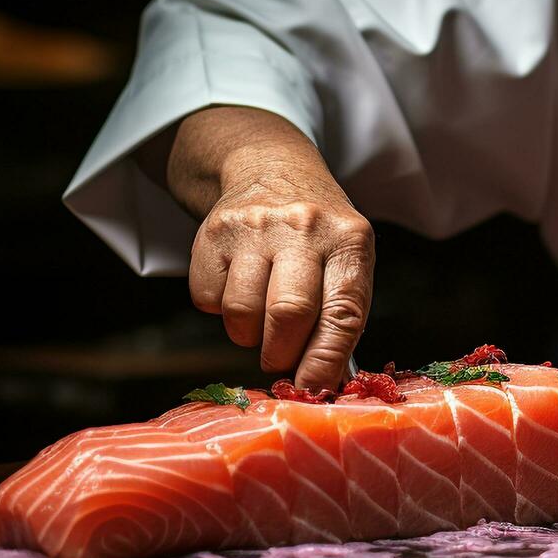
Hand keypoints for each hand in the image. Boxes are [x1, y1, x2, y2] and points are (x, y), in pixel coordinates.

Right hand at [185, 154, 374, 392]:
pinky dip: (221, 311)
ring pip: (243, 312)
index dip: (326, 359)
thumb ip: (343, 315)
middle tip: (280, 362)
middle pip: (288, 315)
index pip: (342, 312)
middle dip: (282, 355)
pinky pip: (208, 299)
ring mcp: (255, 227)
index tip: (313, 387)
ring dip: (249, 335)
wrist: (272, 170)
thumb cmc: (318, 232)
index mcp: (349, 239)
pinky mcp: (213, 232)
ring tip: (261, 318)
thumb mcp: (347, 258)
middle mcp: (303, 227)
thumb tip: (324, 380)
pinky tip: (239, 288)